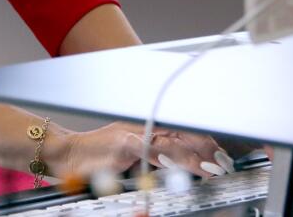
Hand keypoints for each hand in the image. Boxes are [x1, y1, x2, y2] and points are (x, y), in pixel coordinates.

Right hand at [46, 122, 231, 179]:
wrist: (68, 153)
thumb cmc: (98, 155)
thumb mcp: (132, 154)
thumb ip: (156, 155)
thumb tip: (182, 164)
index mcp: (148, 126)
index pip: (183, 129)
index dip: (206, 141)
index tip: (221, 155)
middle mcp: (144, 125)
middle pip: (184, 132)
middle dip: (208, 148)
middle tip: (224, 163)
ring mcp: (136, 132)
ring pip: (174, 139)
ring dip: (196, 155)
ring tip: (213, 167)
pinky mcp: (125, 143)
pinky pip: (153, 148)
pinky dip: (171, 158)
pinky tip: (183, 165)